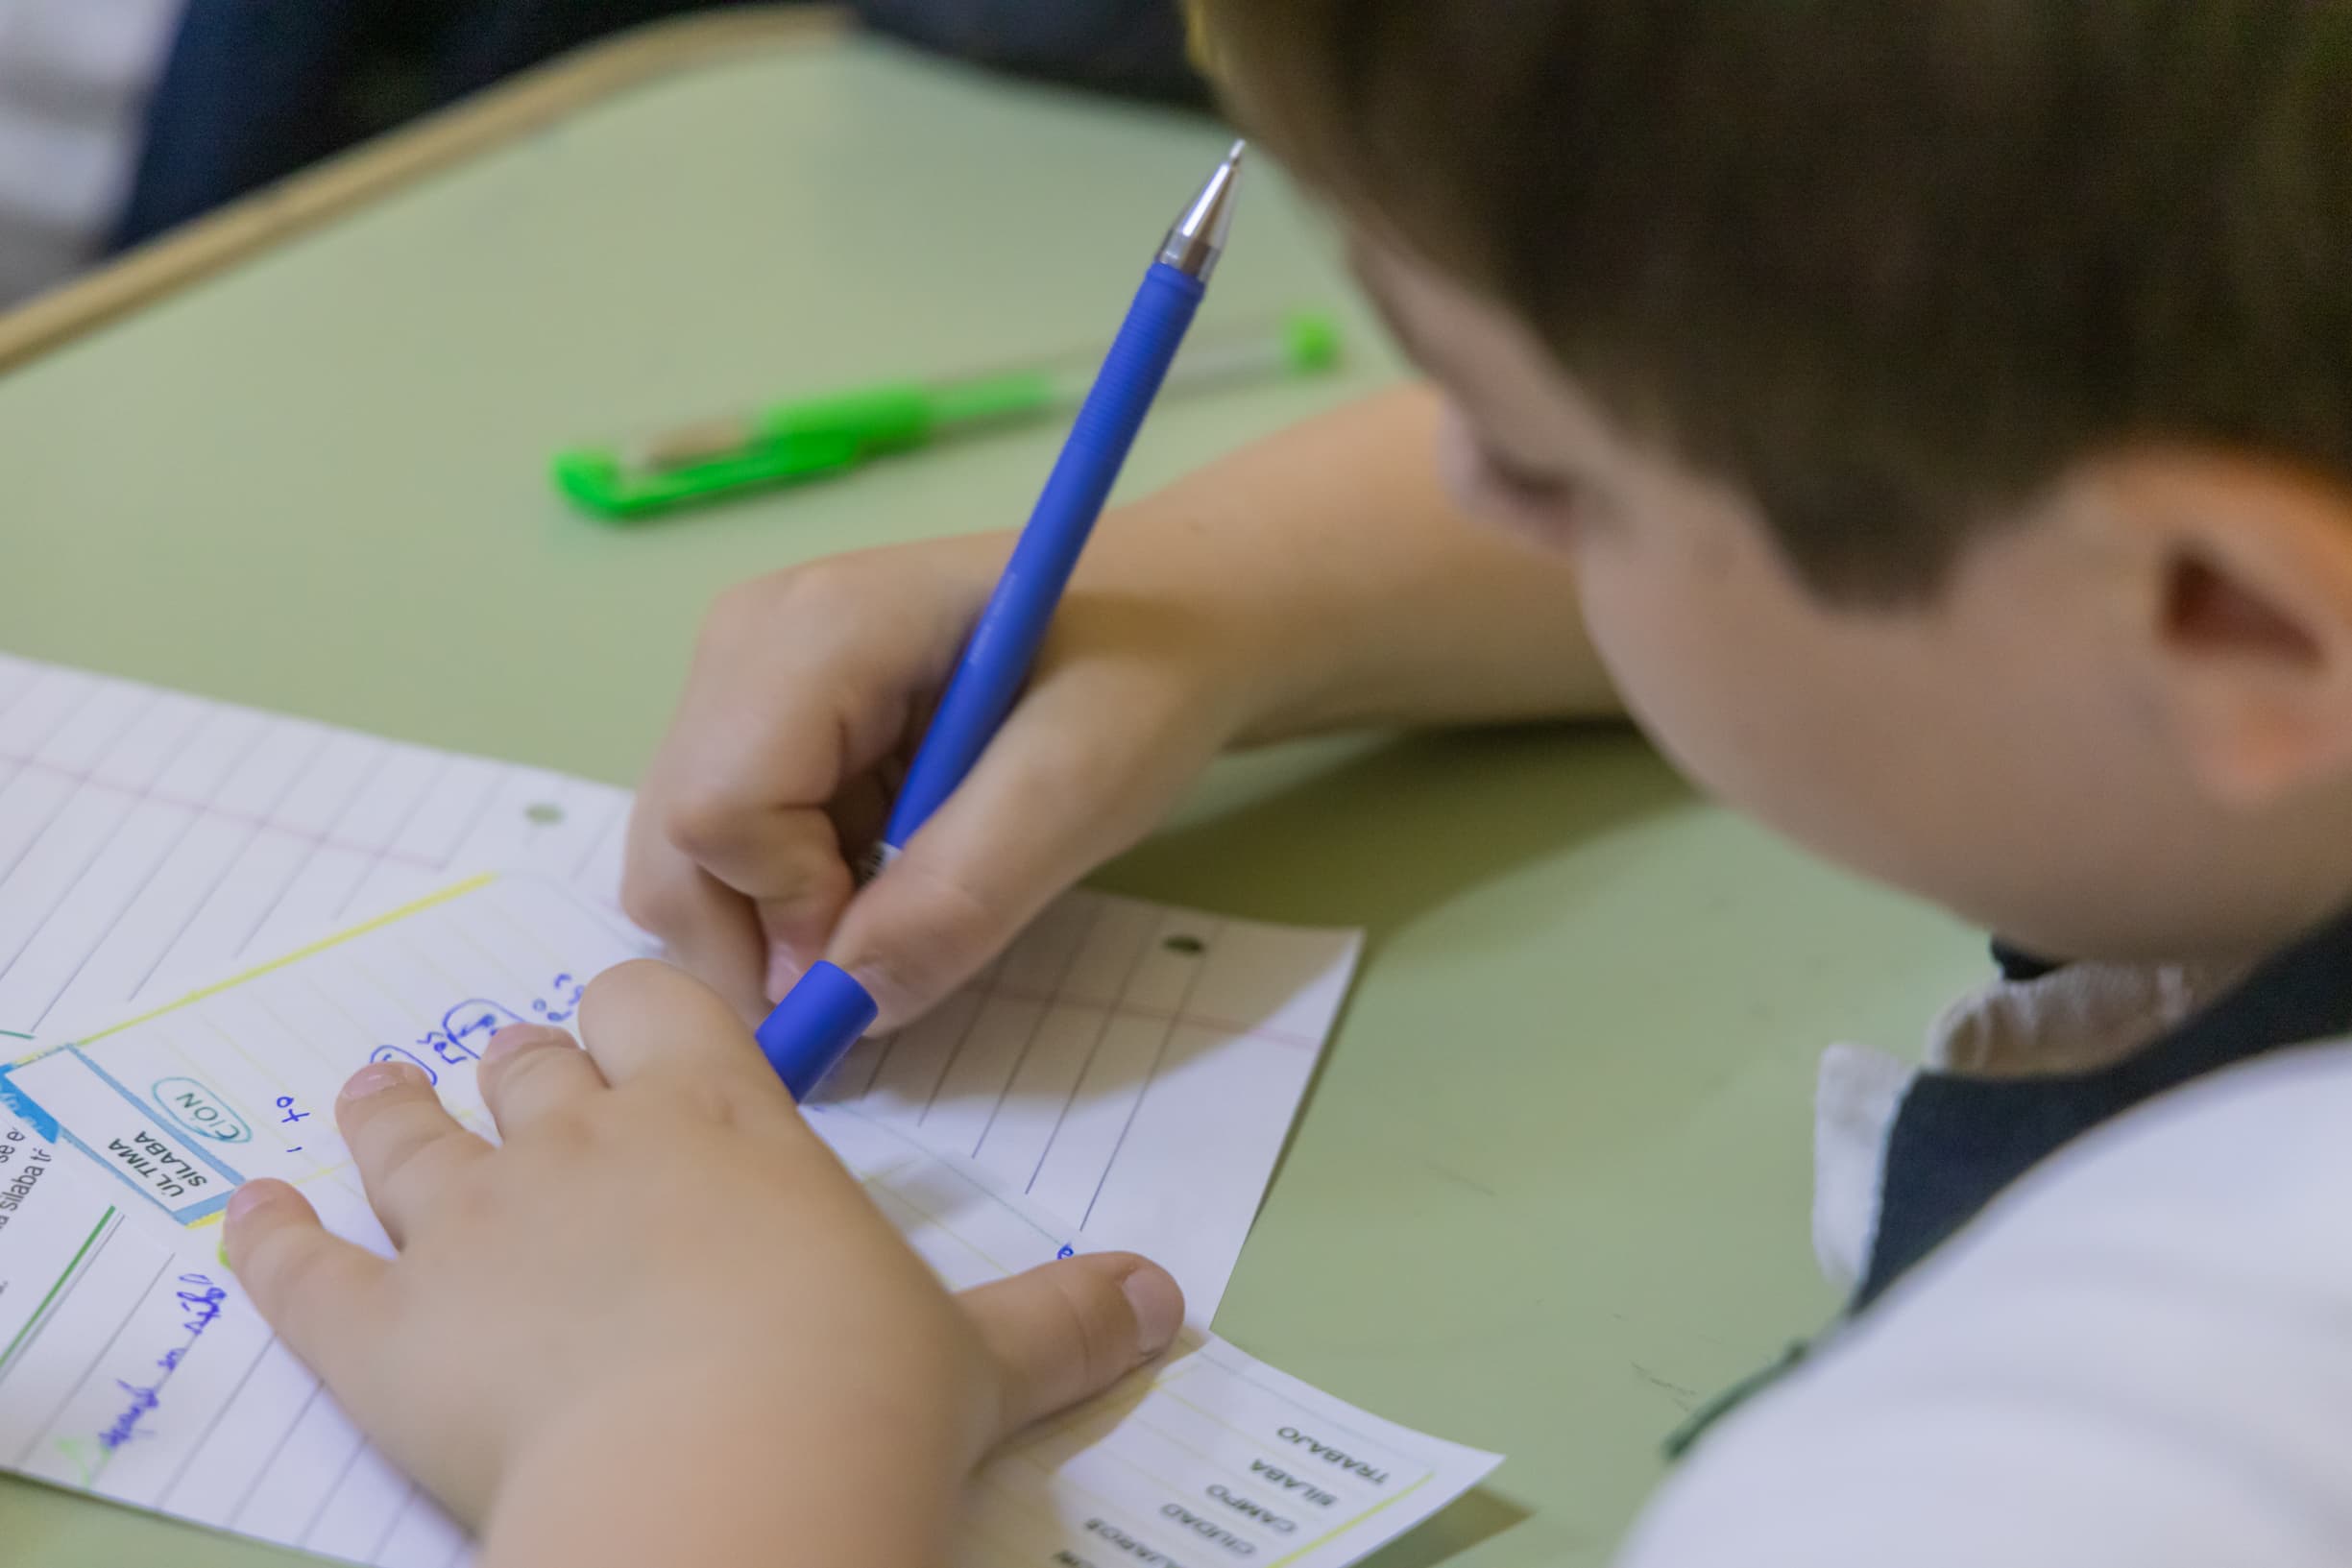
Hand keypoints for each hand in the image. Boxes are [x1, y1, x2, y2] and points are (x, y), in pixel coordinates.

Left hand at [225, 960, 1182, 1566]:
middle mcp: (588, 1141)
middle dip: (529, 1068)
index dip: (640, 1018)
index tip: (640, 1043)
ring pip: (405, 1128)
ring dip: (390, 1112)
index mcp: (722, 1121)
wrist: (730, 1492)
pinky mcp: (380, 1331)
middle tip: (533, 1094)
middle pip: (530, 1054)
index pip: (658, 1007)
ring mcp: (472, 1228)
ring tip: (374, 1098)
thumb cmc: (862, 1399)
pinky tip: (249, 1210)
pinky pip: (298, 1263)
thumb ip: (1066, 1316)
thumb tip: (1169, 1298)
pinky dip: (268, 1235)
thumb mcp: (981, 1356)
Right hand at [624, 387, 1607, 1033]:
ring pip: (686, 867)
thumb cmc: (1138, 681)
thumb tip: (847, 1004)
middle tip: (892, 954)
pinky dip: (796, 902)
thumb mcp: (1081, 790)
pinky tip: (887, 866)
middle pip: (672, 848)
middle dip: (763, 943)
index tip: (888, 945)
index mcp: (815, 627)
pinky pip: (724, 859)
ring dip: (785, 926)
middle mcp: (744, 643)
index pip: (713, 814)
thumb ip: (962, 895)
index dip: (788, 915)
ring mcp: (738, 683)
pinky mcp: (755, 727)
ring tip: (908, 893)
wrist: (1171, 621)